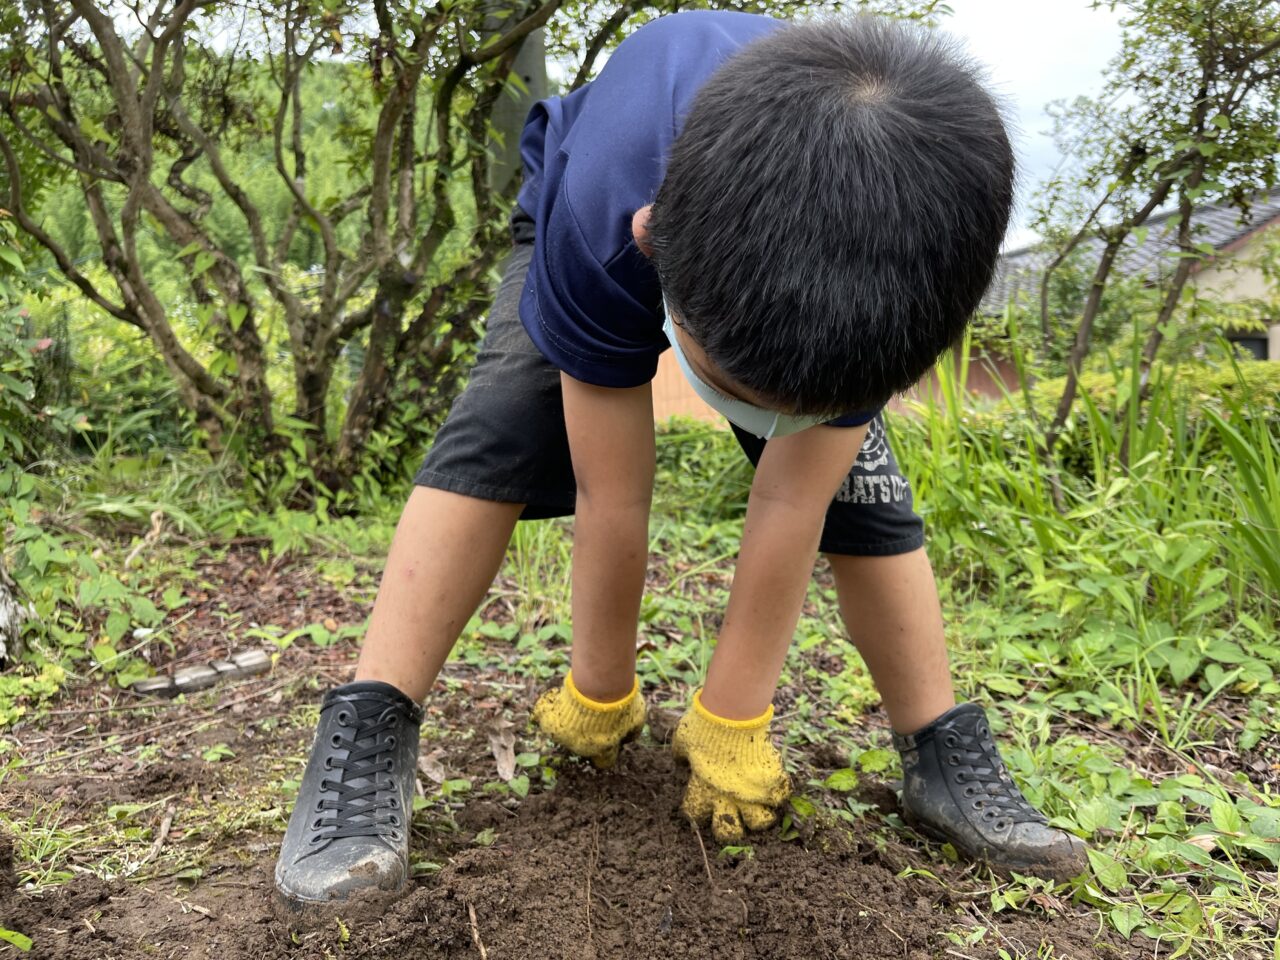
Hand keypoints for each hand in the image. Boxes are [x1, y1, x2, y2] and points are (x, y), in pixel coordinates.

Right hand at [530, 671, 645, 768]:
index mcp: (603, 750)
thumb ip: (632, 731)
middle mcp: (582, 748)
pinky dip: (545, 712)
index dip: (607, 750)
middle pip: (583, 746)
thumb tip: (628, 738)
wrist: (598, 690)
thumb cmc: (620, 704)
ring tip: (575, 704)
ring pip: (563, 734)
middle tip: (592, 715)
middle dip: (588, 733)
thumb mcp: (636, 718)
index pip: (604, 761)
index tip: (608, 738)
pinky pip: (544, 719)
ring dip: (568, 722)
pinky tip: (554, 700)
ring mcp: (564, 737)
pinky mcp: (551, 723)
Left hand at [672, 689, 791, 843]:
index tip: (701, 804)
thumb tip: (680, 759)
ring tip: (760, 807)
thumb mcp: (684, 738)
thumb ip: (681, 752)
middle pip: (730, 834)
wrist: (731, 716)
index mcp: (702, 789)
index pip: (695, 816)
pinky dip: (779, 792)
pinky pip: (781, 796)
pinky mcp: (770, 781)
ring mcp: (751, 792)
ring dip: (760, 816)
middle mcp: (726, 798)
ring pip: (760, 822)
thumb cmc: (704, 726)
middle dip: (732, 829)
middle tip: (735, 817)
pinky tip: (774, 786)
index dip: (696, 813)